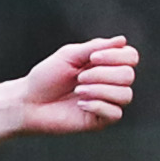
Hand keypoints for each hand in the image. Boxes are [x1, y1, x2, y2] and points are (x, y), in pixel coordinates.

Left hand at [15, 36, 137, 136]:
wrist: (29, 102)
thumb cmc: (46, 77)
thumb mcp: (69, 55)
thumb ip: (96, 47)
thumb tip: (122, 40)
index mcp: (105, 64)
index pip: (131, 57)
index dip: (117, 56)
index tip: (92, 58)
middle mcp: (110, 82)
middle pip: (128, 75)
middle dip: (103, 74)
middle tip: (79, 78)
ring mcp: (107, 102)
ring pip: (125, 95)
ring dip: (100, 90)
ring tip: (78, 91)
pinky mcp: (101, 120)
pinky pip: (116, 113)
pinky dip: (98, 106)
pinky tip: (80, 104)